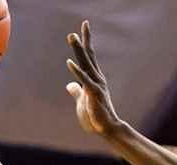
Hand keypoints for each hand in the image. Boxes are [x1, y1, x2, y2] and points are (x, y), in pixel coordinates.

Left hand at [66, 21, 121, 136]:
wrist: (107, 129)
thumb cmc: (96, 117)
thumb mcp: (82, 101)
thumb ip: (76, 91)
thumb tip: (70, 85)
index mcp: (93, 79)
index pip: (89, 57)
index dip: (85, 42)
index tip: (84, 27)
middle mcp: (97, 79)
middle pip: (88, 56)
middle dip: (84, 41)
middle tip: (83, 24)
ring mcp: (96, 86)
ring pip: (86, 64)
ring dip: (78, 50)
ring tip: (71, 36)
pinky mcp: (94, 95)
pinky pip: (84, 81)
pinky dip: (76, 71)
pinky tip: (69, 62)